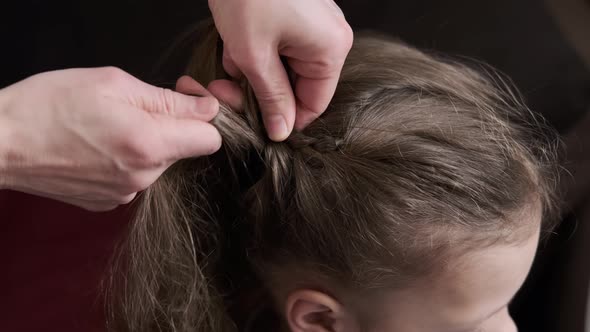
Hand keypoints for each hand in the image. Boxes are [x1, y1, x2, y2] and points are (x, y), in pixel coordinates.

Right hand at [0, 68, 220, 210]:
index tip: (186, 100)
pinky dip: (126, 160)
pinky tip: (97, 146)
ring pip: (158, 163)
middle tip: (135, 106)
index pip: (211, 140)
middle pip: (183, 150)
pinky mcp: (108, 202)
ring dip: (146, 143)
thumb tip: (208, 108)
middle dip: (170, 126)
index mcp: (149, 144)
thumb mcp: (113, 84)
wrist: (1, 144)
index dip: (204, 116)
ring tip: (108, 126)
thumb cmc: (48, 105)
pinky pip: (135, 177)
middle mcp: (143, 176)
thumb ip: (169, 100)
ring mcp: (125, 193)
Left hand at [208, 0, 352, 140]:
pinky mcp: (298, 13)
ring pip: (284, 68)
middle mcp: (330, 37)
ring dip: (253, 69)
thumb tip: (281, 130)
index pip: (313, 105)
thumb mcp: (254, 55)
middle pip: (297, 86)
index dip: (283, 119)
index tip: (255, 123)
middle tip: (227, 87)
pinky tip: (237, 39)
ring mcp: (315, 23)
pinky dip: (256, 49)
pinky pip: (280, 46)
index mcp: (330, 49)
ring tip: (232, 53)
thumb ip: (270, 98)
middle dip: (259, 90)